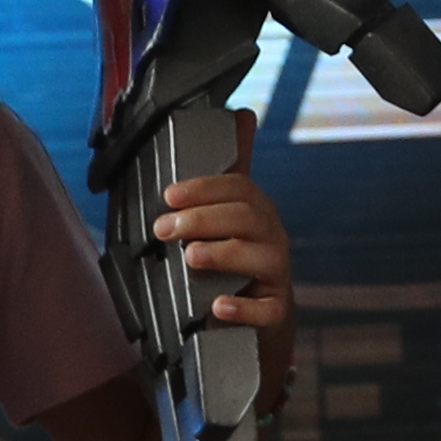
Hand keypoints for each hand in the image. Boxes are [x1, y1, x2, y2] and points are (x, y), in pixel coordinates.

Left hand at [153, 126, 294, 397]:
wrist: (256, 325)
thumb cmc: (238, 264)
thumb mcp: (231, 218)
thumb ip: (231, 172)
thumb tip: (242, 116)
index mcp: (257, 214)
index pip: (239, 188)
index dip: (205, 188)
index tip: (169, 195)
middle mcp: (271, 240)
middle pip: (247, 218)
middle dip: (203, 219)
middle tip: (165, 228)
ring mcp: (276, 277)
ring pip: (261, 258)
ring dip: (223, 254)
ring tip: (191, 257)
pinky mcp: (274, 314)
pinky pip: (266, 310)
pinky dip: (242, 307)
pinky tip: (218, 307)